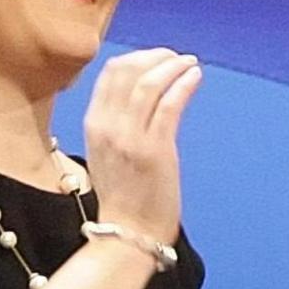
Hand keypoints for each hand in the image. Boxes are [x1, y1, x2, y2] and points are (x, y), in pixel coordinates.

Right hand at [80, 48, 198, 243]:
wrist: (128, 231)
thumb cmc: (124, 193)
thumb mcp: (107, 151)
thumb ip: (117, 122)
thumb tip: (141, 93)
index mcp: (93, 123)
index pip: (110, 73)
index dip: (138, 58)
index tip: (159, 57)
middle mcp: (107, 126)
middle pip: (128, 71)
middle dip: (157, 57)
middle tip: (178, 58)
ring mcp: (130, 138)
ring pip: (149, 83)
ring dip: (174, 66)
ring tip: (191, 64)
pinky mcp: (155, 150)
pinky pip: (170, 105)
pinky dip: (184, 85)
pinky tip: (196, 77)